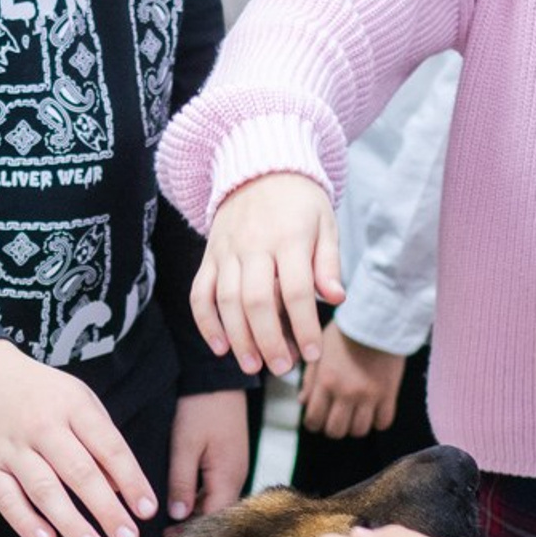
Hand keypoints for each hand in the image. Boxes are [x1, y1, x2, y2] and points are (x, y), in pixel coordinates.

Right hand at [0, 339, 156, 536]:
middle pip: (78, 471)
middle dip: (106, 509)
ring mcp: (12, 447)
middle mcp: (41, 425)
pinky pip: (6, 499)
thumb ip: (102, 441)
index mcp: (72, 405)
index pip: (108, 447)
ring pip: (44, 489)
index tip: (147, 511)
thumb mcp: (79, 402)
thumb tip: (122, 491)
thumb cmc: (43, 396)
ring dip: (71, 523)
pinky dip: (26, 522)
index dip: (131, 480)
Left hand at [166, 388, 249, 524]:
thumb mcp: (185, 444)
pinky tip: (179, 501)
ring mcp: (234, 468)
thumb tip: (177, 516)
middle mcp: (237, 476)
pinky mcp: (228, 459)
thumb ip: (181, 481)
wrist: (217, 377)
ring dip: (194, 513)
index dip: (190, 534)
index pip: (213, 519)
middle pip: (216, 514)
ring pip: (214, 501)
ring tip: (167, 525)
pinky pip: (214, 488)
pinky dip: (198, 498)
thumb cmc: (200, 407)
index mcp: (229, 477)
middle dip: (192, 528)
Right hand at [191, 172, 342, 377]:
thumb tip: (336, 297)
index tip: (313, 353)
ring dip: (237, 337)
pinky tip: (219, 346)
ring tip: (252, 367)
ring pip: (225, 300)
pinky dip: (205, 321)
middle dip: (268, 339)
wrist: (258, 168)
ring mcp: (227, 251)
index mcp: (289, 237)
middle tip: (281, 368)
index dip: (304, 325)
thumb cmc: (299, 203)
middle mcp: (254, 245)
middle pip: (256, 299)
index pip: (295, 289)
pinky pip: (199, 292)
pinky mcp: (209, 256)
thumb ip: (328, 263)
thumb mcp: (325, 224)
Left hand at [300, 323, 405, 438]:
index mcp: (325, 381)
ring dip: (354, 426)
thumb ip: (310, 379)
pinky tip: (373, 410)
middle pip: (336, 431)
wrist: (378, 319)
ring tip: (354, 414)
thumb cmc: (346, 333)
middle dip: (332, 428)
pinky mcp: (389, 394)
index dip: (313, 423)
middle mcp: (346, 392)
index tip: (317, 419)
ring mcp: (369, 395)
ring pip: (359, 431)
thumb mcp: (320, 352)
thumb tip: (303, 401)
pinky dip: (377, 421)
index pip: (313, 419)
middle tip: (335, 417)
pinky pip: (383, 422)